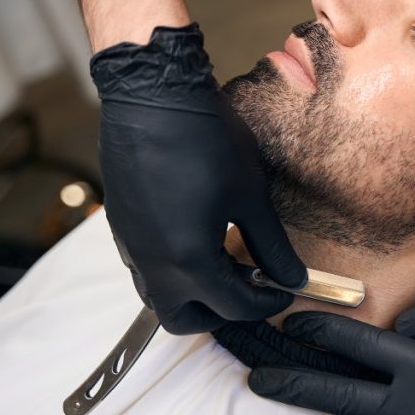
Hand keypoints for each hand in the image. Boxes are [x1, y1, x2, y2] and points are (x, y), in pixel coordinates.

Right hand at [90, 23, 306, 333]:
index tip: (285, 290)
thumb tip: (292, 278)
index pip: (233, 307)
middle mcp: (152, 264)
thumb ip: (272, 246)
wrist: (151, 96)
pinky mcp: (121, 226)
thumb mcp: (250, 196)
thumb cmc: (205, 141)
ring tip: (227, 261)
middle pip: (183, 319)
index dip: (265, 304)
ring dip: (194, 293)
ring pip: (160, 296)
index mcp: (189, 262)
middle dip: (219, 314)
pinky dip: (174, 270)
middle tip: (249, 288)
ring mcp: (131, 246)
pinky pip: (146, 268)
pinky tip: (200, 237)